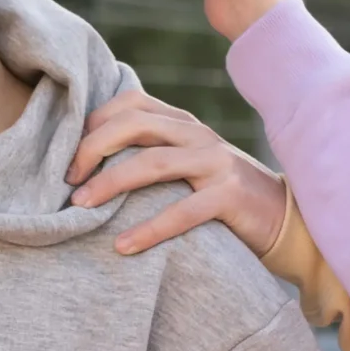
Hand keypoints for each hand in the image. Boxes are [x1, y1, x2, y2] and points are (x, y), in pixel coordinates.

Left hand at [67, 89, 286, 256]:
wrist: (284, 219)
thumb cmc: (219, 196)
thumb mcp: (187, 166)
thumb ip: (151, 155)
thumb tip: (89, 165)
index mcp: (182, 123)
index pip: (130, 104)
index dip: (92, 124)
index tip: (65, 156)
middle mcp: (197, 134)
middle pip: (134, 124)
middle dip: (92, 148)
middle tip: (67, 180)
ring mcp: (216, 162)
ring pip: (153, 163)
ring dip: (110, 184)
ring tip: (80, 207)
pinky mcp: (230, 195)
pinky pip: (183, 211)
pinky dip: (149, 230)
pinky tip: (122, 246)